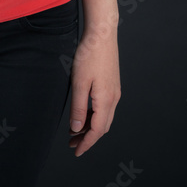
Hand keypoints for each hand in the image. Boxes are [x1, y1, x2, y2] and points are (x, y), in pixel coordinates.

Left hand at [68, 31, 120, 156]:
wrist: (102, 34)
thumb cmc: (89, 55)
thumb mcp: (79, 82)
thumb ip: (78, 107)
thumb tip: (77, 129)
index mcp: (106, 100)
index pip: (97, 131)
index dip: (87, 143)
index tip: (76, 152)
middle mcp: (114, 98)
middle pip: (102, 127)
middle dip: (88, 138)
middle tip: (72, 144)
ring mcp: (115, 91)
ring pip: (104, 118)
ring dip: (91, 127)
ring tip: (75, 130)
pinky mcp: (112, 84)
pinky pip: (105, 108)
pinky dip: (94, 116)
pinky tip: (84, 113)